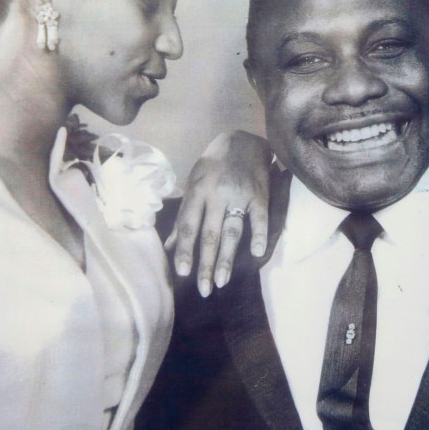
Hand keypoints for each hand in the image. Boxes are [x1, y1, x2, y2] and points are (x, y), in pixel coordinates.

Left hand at [165, 131, 272, 296]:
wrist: (244, 141)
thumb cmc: (214, 166)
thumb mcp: (193, 184)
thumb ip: (184, 215)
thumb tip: (168, 245)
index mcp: (197, 191)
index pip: (188, 225)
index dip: (185, 250)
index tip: (183, 273)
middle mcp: (217, 194)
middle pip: (209, 234)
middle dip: (205, 263)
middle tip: (203, 289)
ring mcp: (239, 195)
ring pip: (232, 231)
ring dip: (226, 258)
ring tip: (221, 281)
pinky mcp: (259, 195)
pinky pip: (259, 218)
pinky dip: (259, 235)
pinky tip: (257, 253)